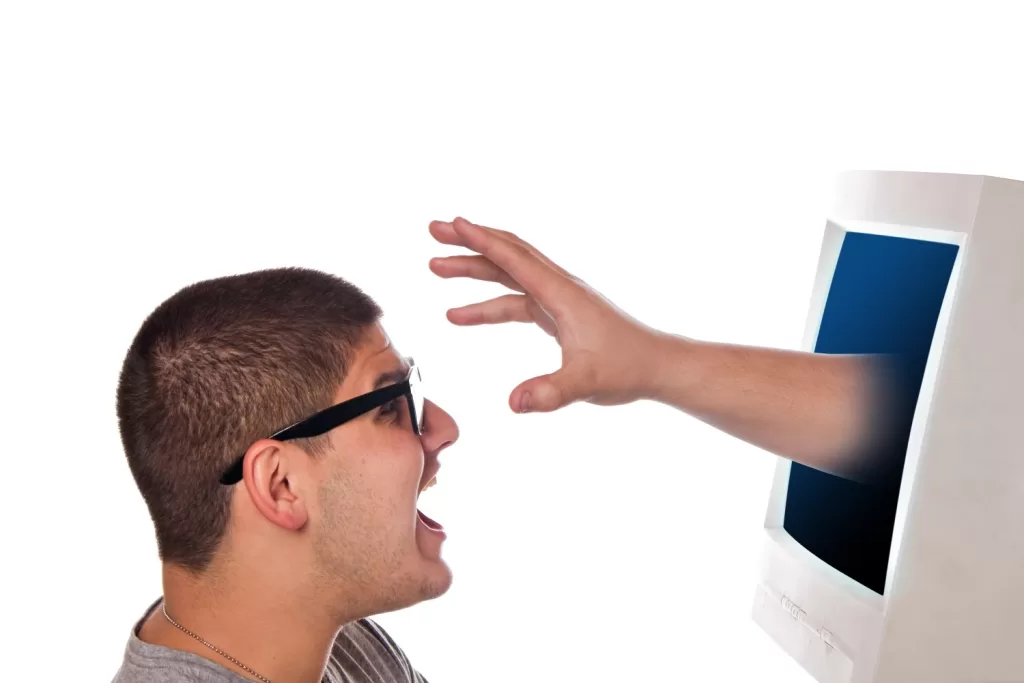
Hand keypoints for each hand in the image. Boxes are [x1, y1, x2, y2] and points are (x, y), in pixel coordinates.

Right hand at [428, 217, 666, 412]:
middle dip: (470, 241)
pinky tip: (461, 315)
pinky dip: (487, 303)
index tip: (453, 224)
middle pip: (507, 254)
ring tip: (436, 267)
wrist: (655, 366)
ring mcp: (557, 299)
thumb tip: (514, 403)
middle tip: (434, 231)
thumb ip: (551, 392)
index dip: (482, 240)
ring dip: (473, 269)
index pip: (515, 259)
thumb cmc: (627, 368)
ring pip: (508, 274)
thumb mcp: (587, 383)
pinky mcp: (557, 314)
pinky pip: (514, 300)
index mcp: (562, 294)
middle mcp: (558, 288)